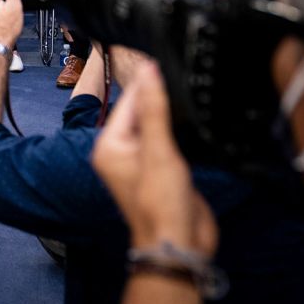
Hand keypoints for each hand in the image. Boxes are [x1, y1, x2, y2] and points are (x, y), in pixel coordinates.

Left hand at [90, 62, 216, 255]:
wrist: (180, 243)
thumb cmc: (160, 204)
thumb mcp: (158, 152)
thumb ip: (154, 111)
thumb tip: (149, 71)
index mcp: (109, 144)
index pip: (128, 102)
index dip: (147, 83)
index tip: (165, 60)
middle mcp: (122, 150)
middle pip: (142, 112)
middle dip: (160, 97)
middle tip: (182, 75)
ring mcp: (143, 159)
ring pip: (157, 125)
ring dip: (171, 114)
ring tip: (189, 94)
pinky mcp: (163, 168)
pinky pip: (169, 140)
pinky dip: (179, 130)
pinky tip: (193, 120)